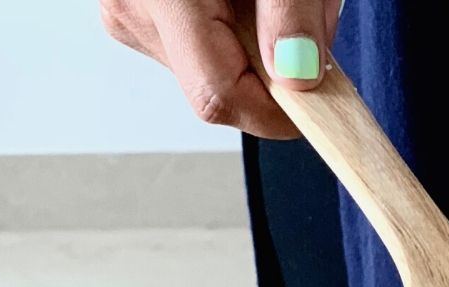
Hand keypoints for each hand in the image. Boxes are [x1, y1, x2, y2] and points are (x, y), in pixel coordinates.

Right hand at [102, 0, 341, 138]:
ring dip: (257, 49)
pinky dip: (235, 31)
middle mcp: (133, 8)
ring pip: (212, 72)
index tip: (319, 106)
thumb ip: (294, 14)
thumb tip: (298, 77)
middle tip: (300, 16)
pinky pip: (199, 48)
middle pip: (217, 88)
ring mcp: (129, 12)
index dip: (275, 114)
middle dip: (273, 71)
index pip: (219, 96)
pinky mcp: (137, 13)